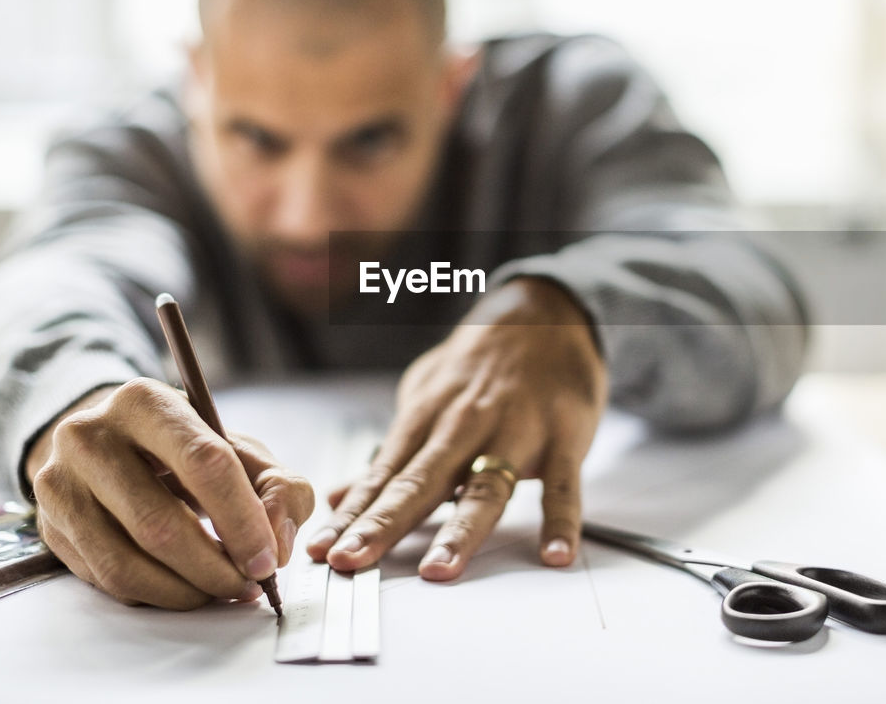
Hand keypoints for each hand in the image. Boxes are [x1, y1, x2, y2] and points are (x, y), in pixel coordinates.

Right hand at [25, 378, 314, 608]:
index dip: (241, 521)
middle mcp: (90, 436)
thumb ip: (280, 488)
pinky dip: (155, 595)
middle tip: (247, 585)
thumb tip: (276, 543)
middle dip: (214, 567)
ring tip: (221, 590)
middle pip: (159, 523)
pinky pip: (106, 579)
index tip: (266, 560)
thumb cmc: (186, 449)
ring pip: (126, 562)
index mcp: (145, 402)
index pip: (203, 462)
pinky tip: (184, 588)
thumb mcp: (242, 451)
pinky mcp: (50, 525)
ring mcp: (60, 483)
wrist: (110, 444)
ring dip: (185, 591)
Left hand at [307, 277, 606, 579]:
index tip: (320, 550)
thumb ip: (390, 453)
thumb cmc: (480, 366)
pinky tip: (554, 555)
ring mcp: (518, 429)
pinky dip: (561, 520)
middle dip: (383, 524)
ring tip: (437, 571)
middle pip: (420, 482)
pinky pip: (564, 485)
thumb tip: (339, 496)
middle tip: (350, 561)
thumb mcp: (426, 396)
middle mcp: (466, 423)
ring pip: (486, 486)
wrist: (548, 314)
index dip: (351, 514)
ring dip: (460, 530)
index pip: (383, 474)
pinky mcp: (565, 436)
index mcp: (428, 416)